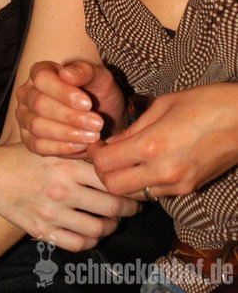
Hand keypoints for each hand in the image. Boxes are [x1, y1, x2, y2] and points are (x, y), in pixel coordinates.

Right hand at [0, 142, 139, 251]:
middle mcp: (62, 189)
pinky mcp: (43, 231)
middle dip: (129, 208)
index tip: (135, 184)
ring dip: (112, 226)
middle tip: (134, 206)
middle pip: (111, 206)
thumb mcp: (50, 145)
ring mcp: (52, 213)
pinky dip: (91, 241)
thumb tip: (113, 154)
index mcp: (67, 164)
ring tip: (114, 220)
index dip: (128, 184)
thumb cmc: (21, 157)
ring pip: (98, 229)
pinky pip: (78, 244)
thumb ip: (79, 151)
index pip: (110, 178)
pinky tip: (92, 232)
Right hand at [16, 60, 125, 156]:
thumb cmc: (98, 93)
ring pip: (37, 127)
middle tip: (97, 124)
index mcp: (40, 71)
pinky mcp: (29, 139)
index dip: (63, 92)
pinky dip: (61, 148)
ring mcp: (25, 117)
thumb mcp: (100, 78)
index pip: (42, 79)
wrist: (102, 117)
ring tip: (93, 136)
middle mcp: (27, 93)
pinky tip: (82, 146)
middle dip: (70, 117)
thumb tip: (66, 73)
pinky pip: (38, 146)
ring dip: (67, 134)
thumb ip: (85, 72)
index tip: (87, 104)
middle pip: (39, 105)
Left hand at [89, 83, 237, 198]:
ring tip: (124, 159)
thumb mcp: (163, 105)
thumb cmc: (205, 103)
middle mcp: (162, 171)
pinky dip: (142, 183)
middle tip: (104, 154)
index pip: (105, 165)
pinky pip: (154, 193)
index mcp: (152, 145)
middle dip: (102, 172)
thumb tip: (113, 142)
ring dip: (122, 180)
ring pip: (133, 195)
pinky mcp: (189, 189)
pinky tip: (145, 164)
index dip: (93, 155)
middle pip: (113, 187)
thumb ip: (134, 127)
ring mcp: (177, 185)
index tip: (95, 143)